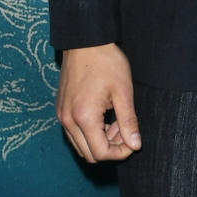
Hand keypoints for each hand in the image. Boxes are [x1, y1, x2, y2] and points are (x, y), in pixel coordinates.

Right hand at [56, 42, 140, 162]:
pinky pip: (75, 133)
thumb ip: (129, 121)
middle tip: (125, 129)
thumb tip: (135, 145)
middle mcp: (68, 121)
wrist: (84, 42)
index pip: (101, 153)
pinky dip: (90, 132)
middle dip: (111, 148)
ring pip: (81, 146)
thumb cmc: (106, 62)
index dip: (120, 153)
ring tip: (116, 120)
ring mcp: (62, 116)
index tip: (133, 141)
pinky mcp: (61, 110)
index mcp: (83, 118)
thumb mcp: (123, 91)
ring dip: (100, 141)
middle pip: (89, 154)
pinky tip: (104, 115)